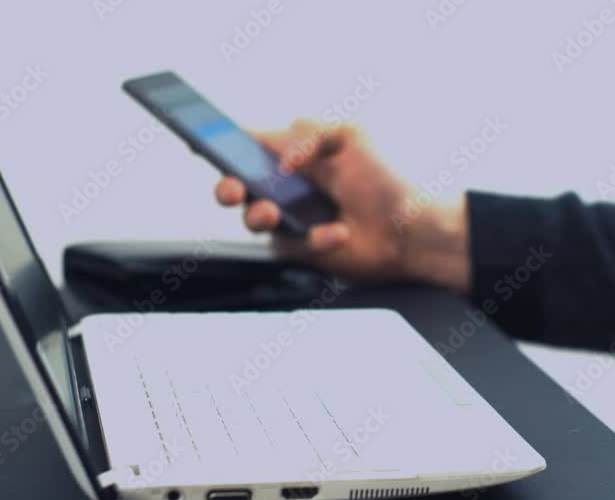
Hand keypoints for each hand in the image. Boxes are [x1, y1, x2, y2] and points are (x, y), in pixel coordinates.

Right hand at [213, 119, 470, 293]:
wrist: (414, 228)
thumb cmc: (389, 179)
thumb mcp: (353, 135)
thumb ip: (310, 133)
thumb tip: (282, 160)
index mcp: (296, 153)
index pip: (249, 145)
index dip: (221, 143)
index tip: (199, 141)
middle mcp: (288, 186)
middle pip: (237, 185)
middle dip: (224, 185)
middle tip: (232, 188)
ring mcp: (292, 219)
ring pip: (251, 218)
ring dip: (257, 214)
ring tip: (272, 212)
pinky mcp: (301, 250)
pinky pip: (289, 245)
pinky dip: (314, 238)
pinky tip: (337, 232)